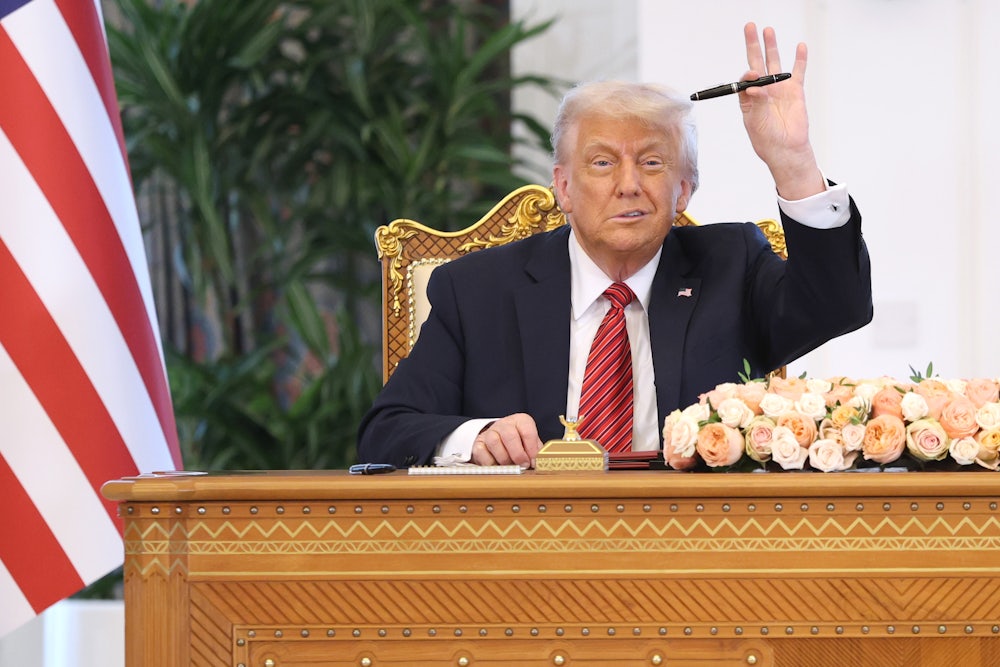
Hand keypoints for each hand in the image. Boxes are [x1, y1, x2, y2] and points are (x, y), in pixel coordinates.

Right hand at [471, 413, 542, 467]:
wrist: (500, 441)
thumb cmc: (519, 444)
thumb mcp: (530, 444)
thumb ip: (535, 451)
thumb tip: (537, 462)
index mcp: (520, 421)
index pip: (527, 431)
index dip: (531, 448)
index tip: (533, 461)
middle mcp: (504, 424)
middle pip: (509, 435)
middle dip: (518, 454)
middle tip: (523, 465)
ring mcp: (489, 432)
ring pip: (494, 442)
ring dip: (504, 459)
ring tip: (510, 467)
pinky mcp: (478, 443)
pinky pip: (482, 453)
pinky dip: (490, 463)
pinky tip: (497, 466)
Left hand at [740, 22, 824, 199]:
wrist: (786, 149)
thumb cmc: (766, 139)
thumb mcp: (754, 121)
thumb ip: (754, 101)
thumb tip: (753, 83)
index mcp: (749, 98)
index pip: (745, 79)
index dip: (747, 74)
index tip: (752, 74)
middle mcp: (762, 90)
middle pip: (757, 62)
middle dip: (753, 44)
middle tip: (750, 26)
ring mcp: (779, 89)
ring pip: (774, 62)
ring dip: (771, 46)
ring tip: (768, 30)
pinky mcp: (795, 91)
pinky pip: (798, 72)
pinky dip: (799, 59)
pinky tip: (799, 47)